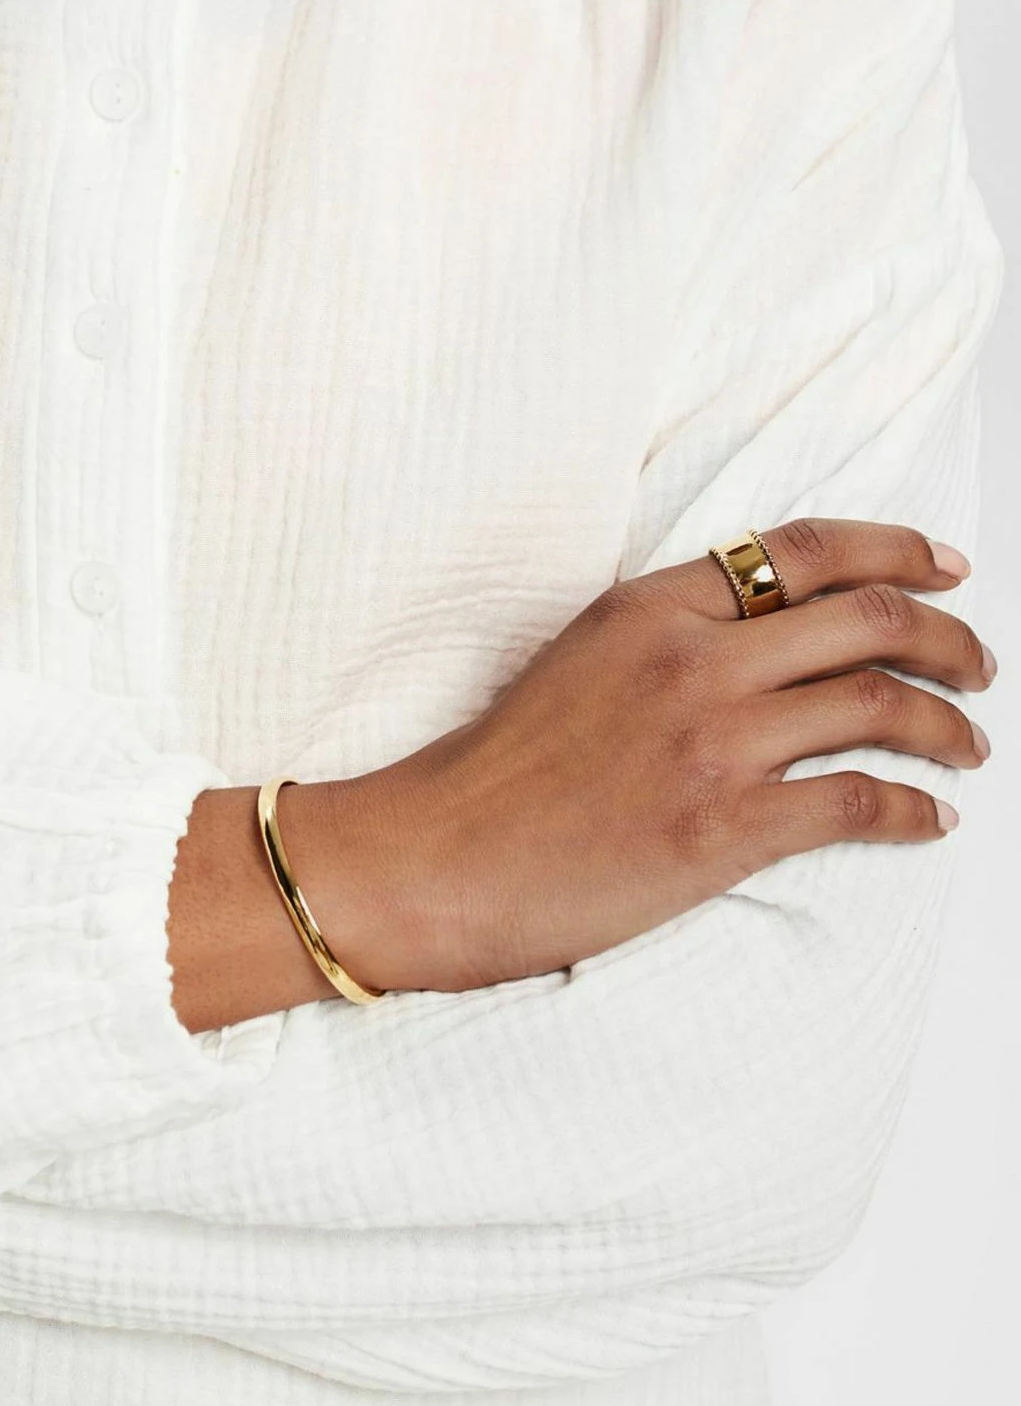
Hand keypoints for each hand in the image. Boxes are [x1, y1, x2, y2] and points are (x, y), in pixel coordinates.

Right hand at [294, 520, 995, 997]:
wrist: (439, 857)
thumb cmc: (497, 773)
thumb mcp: (578, 658)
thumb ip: (667, 635)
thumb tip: (763, 640)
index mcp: (650, 608)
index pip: (800, 549)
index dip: (892, 549)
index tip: (943, 565)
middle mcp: (691, 662)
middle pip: (864, 618)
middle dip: (946, 634)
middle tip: (978, 660)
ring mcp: (711, 743)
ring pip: (876, 704)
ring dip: (946, 723)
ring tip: (969, 741)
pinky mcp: (723, 828)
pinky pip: (857, 803)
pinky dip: (914, 810)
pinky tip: (932, 818)